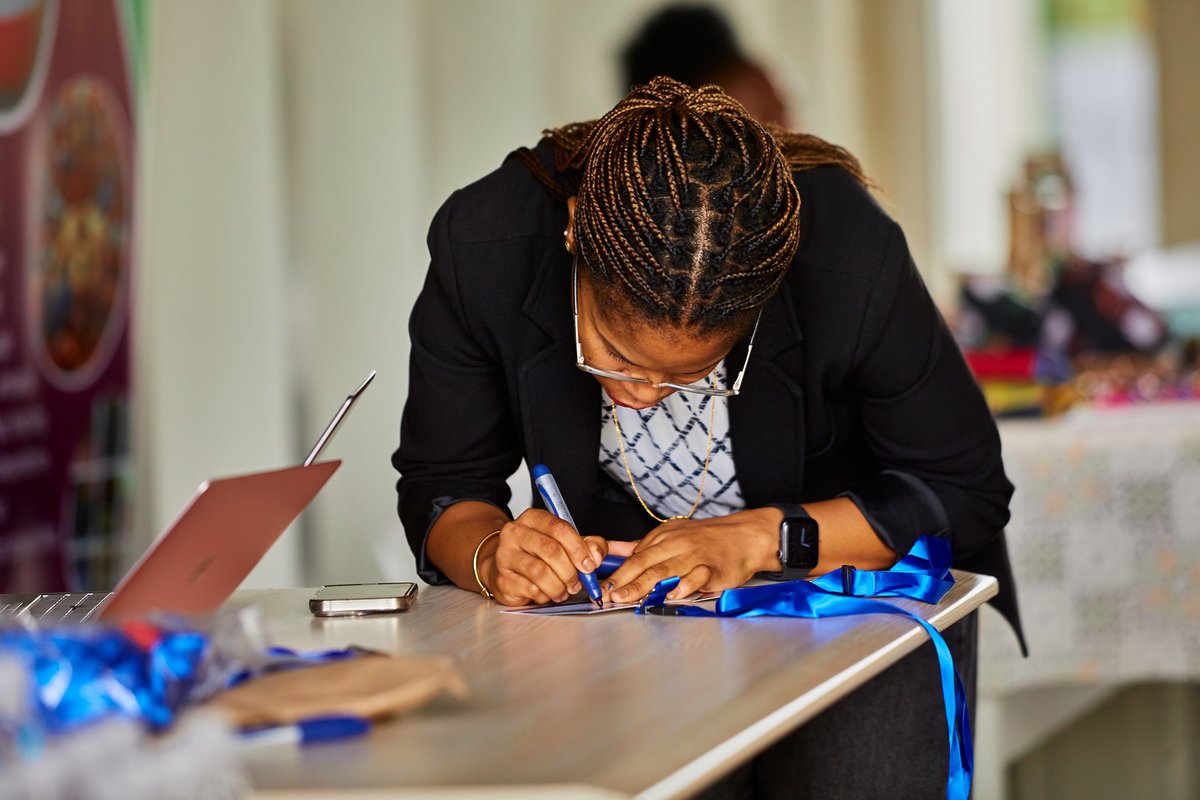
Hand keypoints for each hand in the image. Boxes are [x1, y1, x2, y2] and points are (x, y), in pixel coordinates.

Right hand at [478, 509, 606, 605]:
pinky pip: (530, 589)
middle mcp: (515, 533)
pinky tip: (546, 594)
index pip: (559, 528)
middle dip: (569, 571)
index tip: (589, 565)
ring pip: (540, 572)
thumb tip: (597, 555)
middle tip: (577, 584)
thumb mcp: (565, 544)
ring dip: (558, 586)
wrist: (505, 568)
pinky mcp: (501, 578)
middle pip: (551, 550)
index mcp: (533, 518)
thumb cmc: (538, 555)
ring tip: (563, 591)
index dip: (578, 548)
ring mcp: (505, 555)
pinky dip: (544, 595)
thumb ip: (587, 545)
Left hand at [602, 508, 781, 603]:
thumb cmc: (704, 539)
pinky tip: (674, 594)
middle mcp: (676, 545)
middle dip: (625, 581)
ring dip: (645, 586)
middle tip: (609, 595)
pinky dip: (686, 584)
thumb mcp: (670, 535)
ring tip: (628, 598)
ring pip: (667, 570)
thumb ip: (639, 546)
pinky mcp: (714, 568)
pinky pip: (698, 576)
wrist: (744, 536)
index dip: (617, 574)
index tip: (601, 589)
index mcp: (663, 537)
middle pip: (646, 564)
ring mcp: (695, 556)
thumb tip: (609, 549)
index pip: (635, 557)